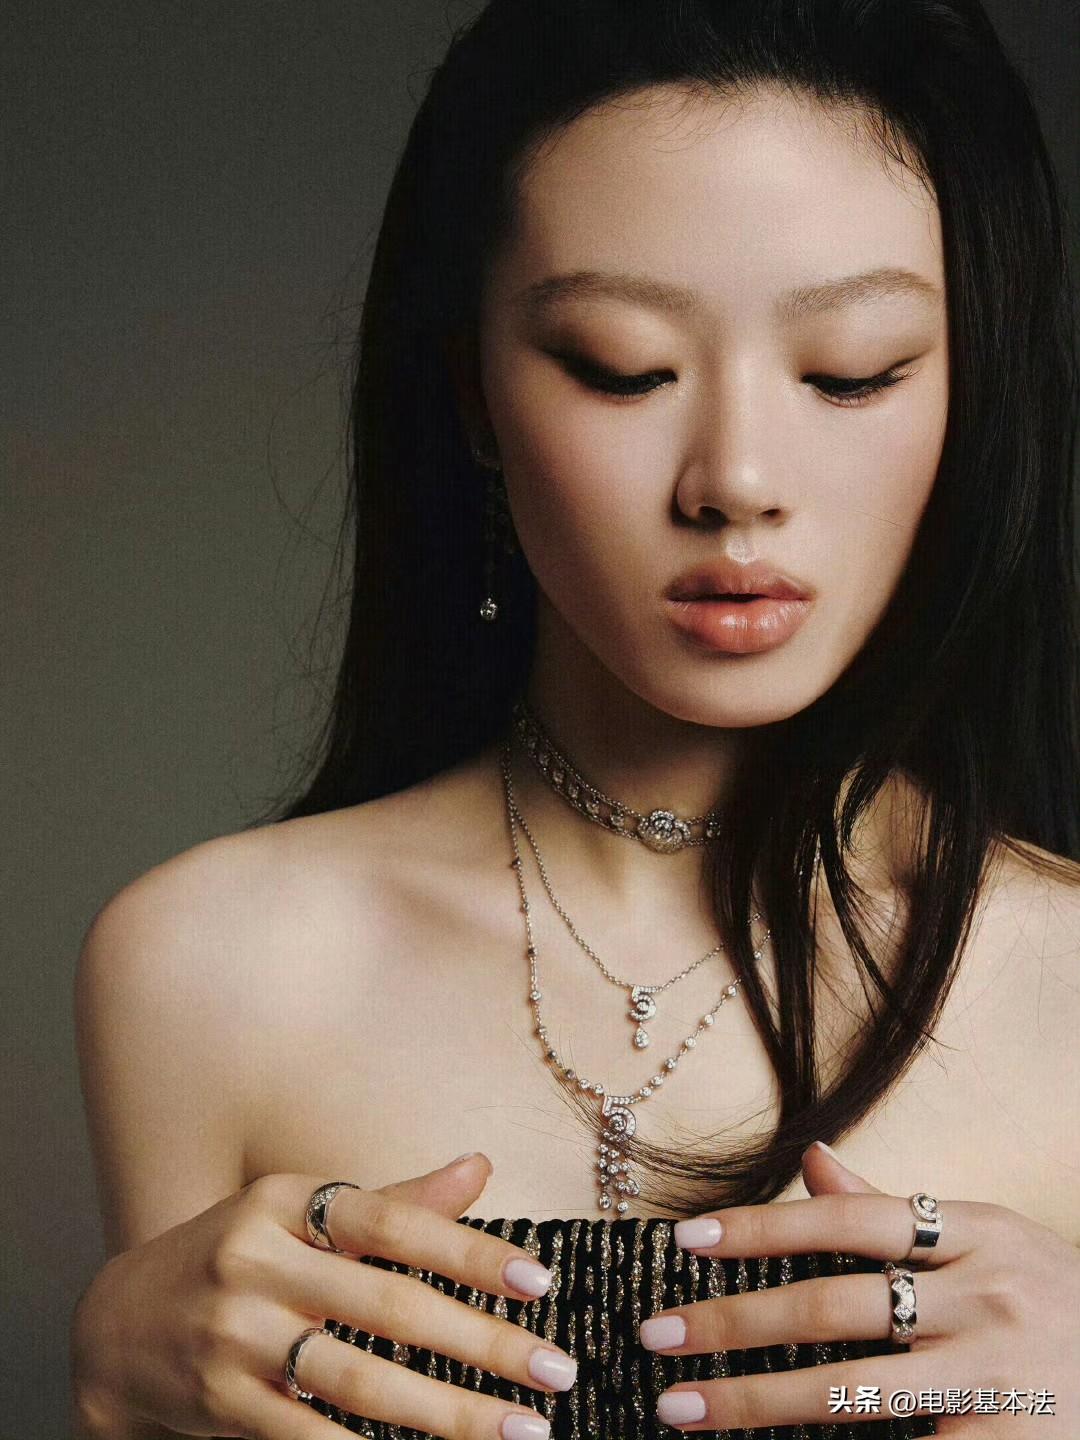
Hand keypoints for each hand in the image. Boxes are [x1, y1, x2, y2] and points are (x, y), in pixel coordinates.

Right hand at [72, 1153, 573, 1439]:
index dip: (471, 1251)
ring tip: (519, 1431)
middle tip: (556, 1370)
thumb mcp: (302, 1213)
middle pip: (388, 1306)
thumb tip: (481, 1168)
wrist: (119, 1325)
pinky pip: (308, 1435)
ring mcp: (235, 1337)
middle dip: (481, 1344)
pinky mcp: (220, 1404)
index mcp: (287, 1203)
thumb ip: (394, 1201)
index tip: (541, 1282)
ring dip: (447, 1413)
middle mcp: (258, 1262)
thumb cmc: (237, 1255)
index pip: (394, 1223)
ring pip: (358, 1379)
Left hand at [637, 1143, 1078, 1434]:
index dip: (762, 1225)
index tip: (686, 1238)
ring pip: (852, 1391)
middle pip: (835, 1305)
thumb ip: (896, 1210)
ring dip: (756, 1400)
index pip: (848, 1218)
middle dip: (734, 1322)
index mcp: (976, 1231)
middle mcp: (986, 1296)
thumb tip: (811, 1159)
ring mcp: (1000, 1376)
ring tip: (683, 1409)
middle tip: (657, 1336)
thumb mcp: (991, 1240)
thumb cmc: (1054, 1301)